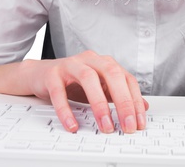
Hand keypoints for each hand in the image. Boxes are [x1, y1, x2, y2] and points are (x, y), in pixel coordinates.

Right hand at [27, 51, 148, 133]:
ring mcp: (71, 65)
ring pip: (88, 78)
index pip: (127, 78)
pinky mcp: (53, 74)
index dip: (135, 100)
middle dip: (123, 100)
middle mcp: (91, 60)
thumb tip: (143, 106)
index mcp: (105, 62)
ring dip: (99, 104)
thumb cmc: (73, 81)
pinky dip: (66, 109)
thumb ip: (119, 94)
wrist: (41, 74)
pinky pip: (59, 92)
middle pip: (112, 73)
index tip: (139, 121)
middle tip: (127, 124)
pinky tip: (73, 125)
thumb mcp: (100, 86)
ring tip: (106, 125)